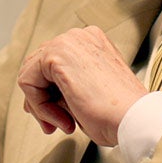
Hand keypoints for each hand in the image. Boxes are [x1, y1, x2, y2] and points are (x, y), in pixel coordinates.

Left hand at [16, 26, 144, 146]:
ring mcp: (67, 41)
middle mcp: (78, 36)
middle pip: (35, 69)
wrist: (134, 118)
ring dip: (41, 106)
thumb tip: (29, 103)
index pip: (49, 67)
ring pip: (29, 76)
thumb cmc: (116, 114)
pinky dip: (40, 106)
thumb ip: (57, 92)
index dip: (48, 98)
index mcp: (89, 43)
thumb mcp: (82, 97)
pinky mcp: (56, 54)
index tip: (62, 120)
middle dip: (40, 102)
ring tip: (64, 123)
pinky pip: (27, 83)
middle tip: (55, 126)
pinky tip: (64, 119)